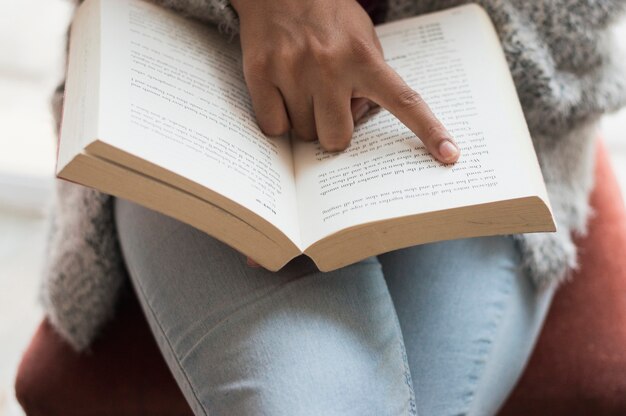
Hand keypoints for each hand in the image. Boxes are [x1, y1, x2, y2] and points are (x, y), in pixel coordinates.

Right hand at [231, 0, 459, 161]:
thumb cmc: (326, 15)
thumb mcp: (362, 38)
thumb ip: (369, 80)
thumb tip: (358, 120)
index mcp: (363, 57)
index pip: (404, 101)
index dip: (428, 131)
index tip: (449, 155)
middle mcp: (329, 65)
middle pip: (336, 138)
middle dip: (333, 130)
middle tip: (327, 105)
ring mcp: (292, 70)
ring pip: (303, 135)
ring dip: (305, 121)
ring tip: (302, 89)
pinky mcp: (260, 73)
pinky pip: (273, 127)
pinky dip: (278, 121)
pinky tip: (281, 95)